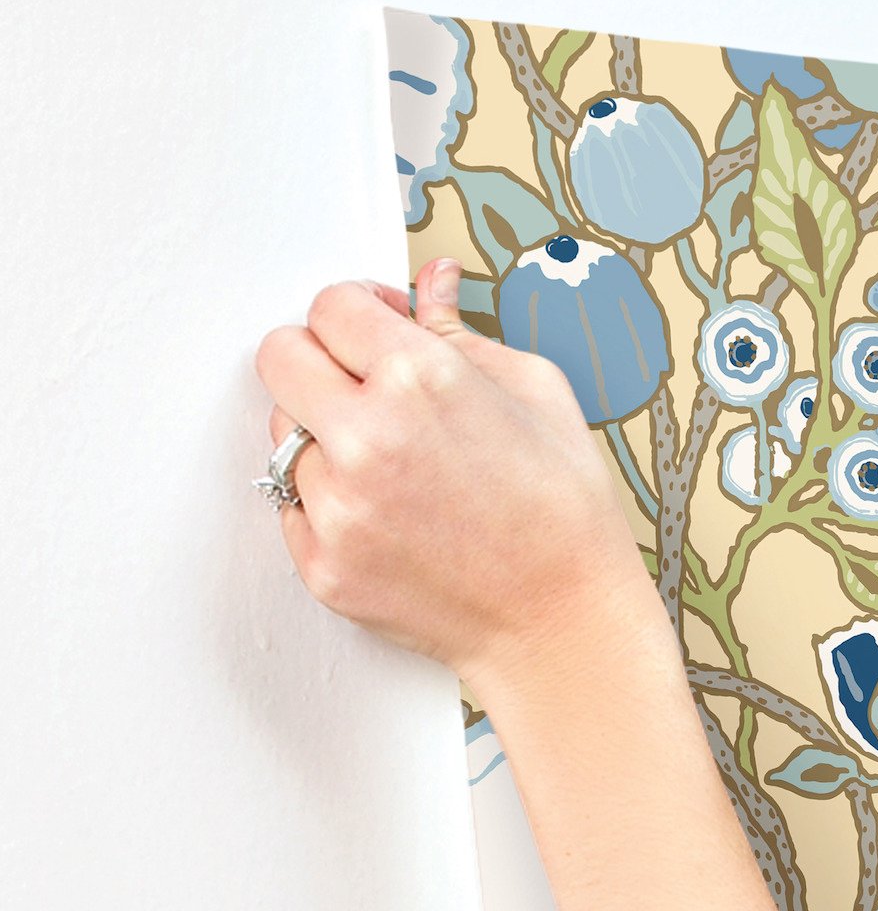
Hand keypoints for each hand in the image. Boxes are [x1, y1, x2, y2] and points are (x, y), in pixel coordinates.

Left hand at [254, 258, 655, 693]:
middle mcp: (366, 439)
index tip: (376, 331)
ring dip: (326, 440)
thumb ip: (463, 332)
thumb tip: (430, 285)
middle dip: (320, 361)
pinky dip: (331, 506)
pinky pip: (294, 509)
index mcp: (421, 379)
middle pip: (280, 357)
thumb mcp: (538, 395)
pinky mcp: (324, 565)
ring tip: (395, 470)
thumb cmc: (566, 515)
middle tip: (364, 387)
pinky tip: (392, 519)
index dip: (357, 312)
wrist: (565, 625)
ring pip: (285, 437)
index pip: (330, 306)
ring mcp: (338, 508)